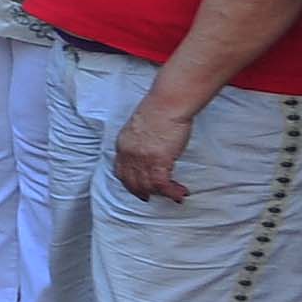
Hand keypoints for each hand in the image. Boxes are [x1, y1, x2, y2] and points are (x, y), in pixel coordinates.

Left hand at [112, 88, 197, 203]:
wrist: (167, 104)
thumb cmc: (159, 109)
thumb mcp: (140, 126)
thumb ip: (140, 140)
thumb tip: (150, 149)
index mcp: (122, 145)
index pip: (121, 171)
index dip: (129, 182)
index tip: (137, 188)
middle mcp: (129, 155)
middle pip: (132, 182)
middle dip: (143, 192)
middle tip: (151, 197)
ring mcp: (142, 159)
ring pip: (149, 186)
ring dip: (163, 194)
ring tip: (175, 194)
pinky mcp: (158, 161)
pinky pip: (162, 185)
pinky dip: (171, 192)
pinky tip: (180, 193)